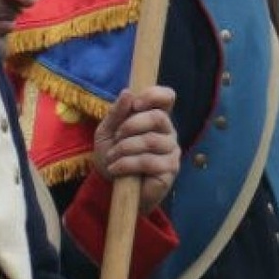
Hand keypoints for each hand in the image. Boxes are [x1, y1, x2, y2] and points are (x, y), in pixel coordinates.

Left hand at [92, 87, 179, 215]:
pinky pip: (149, 161)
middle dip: (132, 125)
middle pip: (158, 117)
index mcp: (155, 117)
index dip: (154, 95)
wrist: (110, 186)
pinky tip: (116, 169)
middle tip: (117, 137)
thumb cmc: (112, 154)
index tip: (135, 103)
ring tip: (112, 157)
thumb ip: (117, 112)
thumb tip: (128, 92)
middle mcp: (168, 132)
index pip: (167, 97)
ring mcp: (171, 150)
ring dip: (125, 148)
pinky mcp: (169, 169)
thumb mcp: (107, 131)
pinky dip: (127, 163)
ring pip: (151, 140)